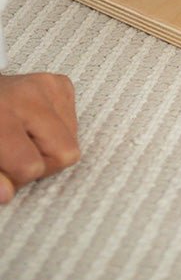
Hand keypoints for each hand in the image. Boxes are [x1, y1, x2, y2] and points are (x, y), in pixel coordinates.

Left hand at [0, 73, 79, 203]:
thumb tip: (7, 195)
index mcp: (1, 115)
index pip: (31, 166)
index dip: (18, 179)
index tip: (4, 174)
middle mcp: (28, 95)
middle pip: (65, 152)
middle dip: (43, 163)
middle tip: (17, 158)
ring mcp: (49, 85)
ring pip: (72, 139)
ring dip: (50, 147)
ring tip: (23, 138)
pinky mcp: (62, 83)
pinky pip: (74, 121)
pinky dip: (56, 130)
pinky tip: (34, 124)